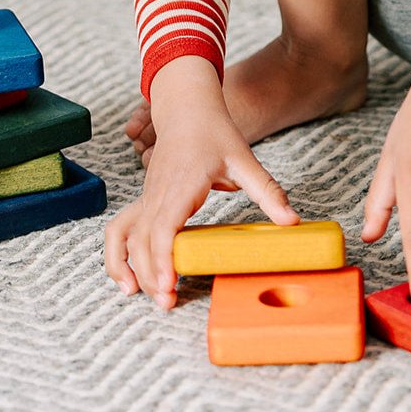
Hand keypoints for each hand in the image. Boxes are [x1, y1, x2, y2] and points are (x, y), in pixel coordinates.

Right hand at [104, 57, 298, 307]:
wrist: (187, 108)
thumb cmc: (214, 132)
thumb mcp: (244, 159)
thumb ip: (268, 192)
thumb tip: (293, 221)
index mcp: (182, 184)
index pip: (164, 226)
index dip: (163, 258)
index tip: (169, 285)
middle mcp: (158, 193)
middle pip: (142, 239)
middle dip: (150, 274)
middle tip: (167, 304)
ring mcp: (148, 196)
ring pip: (125, 235)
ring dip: (125, 265)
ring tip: (134, 294)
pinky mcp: (145, 199)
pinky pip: (122, 228)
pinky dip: (117, 252)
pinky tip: (127, 275)